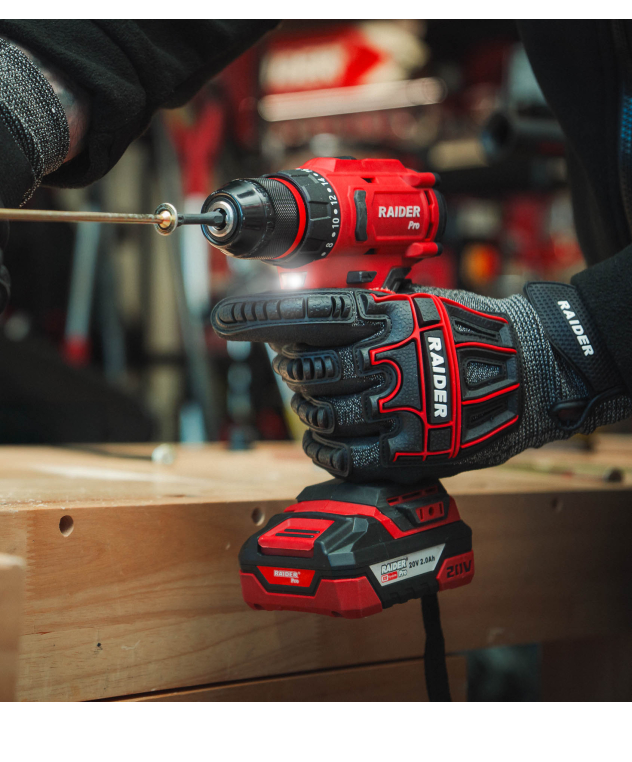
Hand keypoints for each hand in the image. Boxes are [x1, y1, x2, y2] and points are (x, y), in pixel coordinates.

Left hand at [212, 283, 628, 481]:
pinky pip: (342, 456)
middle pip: (306, 369)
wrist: (536, 370)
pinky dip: (321, 449)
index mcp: (388, 319)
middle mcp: (388, 361)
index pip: (307, 315)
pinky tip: (321, 440)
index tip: (225, 319)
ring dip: (304, 407)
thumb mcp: (417, 305)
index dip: (259, 318)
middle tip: (290, 365)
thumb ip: (362, 315)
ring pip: (319, 413)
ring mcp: (399, 408)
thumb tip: (299, 321)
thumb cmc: (471, 333)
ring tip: (311, 399)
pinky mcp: (409, 450)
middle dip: (289, 368)